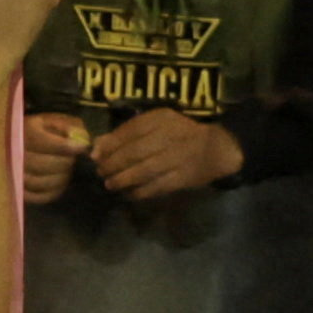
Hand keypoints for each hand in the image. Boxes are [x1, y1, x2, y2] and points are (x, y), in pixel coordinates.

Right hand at [17, 110, 89, 205]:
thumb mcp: (52, 121)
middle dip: (65, 163)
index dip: (69, 147)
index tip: (82, 148)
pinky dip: (52, 192)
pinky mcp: (17, 189)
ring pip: (40, 182)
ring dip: (59, 178)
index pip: (49, 143)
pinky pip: (36, 196)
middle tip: (72, 160)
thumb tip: (79, 139)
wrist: (17, 141)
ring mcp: (14, 173)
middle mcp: (16, 152)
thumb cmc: (39, 130)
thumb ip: (67, 127)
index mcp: (27, 132)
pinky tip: (58, 184)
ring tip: (66, 172)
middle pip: (45, 164)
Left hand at [85, 108, 246, 200]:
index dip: (110, 145)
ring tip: (111, 184)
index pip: (131, 130)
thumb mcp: (155, 125)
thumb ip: (126, 133)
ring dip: (123, 180)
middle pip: (135, 152)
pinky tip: (129, 193)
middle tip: (102, 173)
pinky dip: (140, 192)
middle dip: (113, 165)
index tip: (95, 156)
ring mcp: (178, 158)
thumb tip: (97, 146)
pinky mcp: (183, 178)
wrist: (217, 148)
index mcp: (162, 119)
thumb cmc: (180, 134)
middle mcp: (170, 136)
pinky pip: (156, 186)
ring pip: (144, 171)